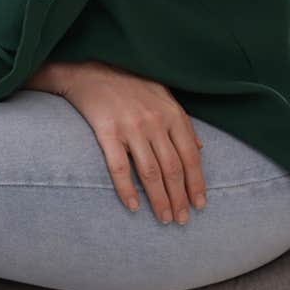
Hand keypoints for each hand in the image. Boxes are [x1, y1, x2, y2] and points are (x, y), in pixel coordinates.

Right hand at [49, 60, 206, 223]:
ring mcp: (131, 128)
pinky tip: (133, 206)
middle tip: (181, 220)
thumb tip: (200, 148)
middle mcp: (154, 123)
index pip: (190, 157)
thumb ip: (182, 122)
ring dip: (159, 200)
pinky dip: (127, 190)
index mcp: (172, 114)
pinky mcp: (107, 132)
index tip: (199, 205)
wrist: (89, 70)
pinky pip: (119, 168)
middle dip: (180, 198)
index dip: (196, 183)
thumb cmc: (129, 83)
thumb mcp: (163, 95)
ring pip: (151, 173)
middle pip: (173, 169)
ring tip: (164, 219)